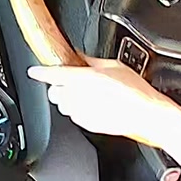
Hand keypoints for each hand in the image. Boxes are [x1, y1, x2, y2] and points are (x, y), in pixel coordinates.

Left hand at [27, 61, 177, 145]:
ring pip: (62, 105)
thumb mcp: (115, 66)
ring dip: (68, 99)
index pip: (54, 74)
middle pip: (54, 92)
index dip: (41, 72)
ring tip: (85, 95)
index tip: (33, 71)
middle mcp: (79, 96)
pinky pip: (74, 115)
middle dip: (58, 86)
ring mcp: (81, 112)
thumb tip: (80, 56)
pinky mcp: (86, 124)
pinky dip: (78, 109)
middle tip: (71, 82)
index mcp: (85, 78)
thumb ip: (92, 61)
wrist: (147, 115)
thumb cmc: (136, 91)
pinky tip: (94, 106)